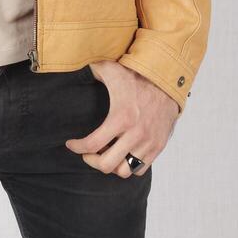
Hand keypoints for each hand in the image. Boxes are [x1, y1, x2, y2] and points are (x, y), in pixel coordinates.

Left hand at [65, 60, 179, 177]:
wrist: (166, 80)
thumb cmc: (136, 75)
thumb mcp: (110, 69)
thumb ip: (90, 69)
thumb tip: (73, 66)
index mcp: (121, 117)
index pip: (93, 144)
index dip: (77, 147)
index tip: (71, 144)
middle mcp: (135, 134)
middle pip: (107, 164)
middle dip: (91, 161)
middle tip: (86, 152)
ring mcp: (148, 142)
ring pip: (124, 171)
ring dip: (111, 166)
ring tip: (104, 154)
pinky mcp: (158, 146)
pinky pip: (140, 169)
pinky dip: (128, 166)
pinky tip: (120, 154)